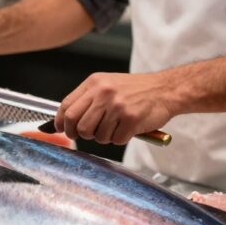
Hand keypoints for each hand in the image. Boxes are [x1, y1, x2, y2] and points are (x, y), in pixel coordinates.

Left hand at [55, 72, 175, 144]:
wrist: (165, 89)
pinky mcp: (131, 119)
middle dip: (80, 134)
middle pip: (78, 124)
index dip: (60, 122)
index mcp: (95, 83)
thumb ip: (88, 99)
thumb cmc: (137, 90)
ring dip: (105, 137)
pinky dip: (121, 138)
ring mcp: (117, 106)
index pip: (66, 106)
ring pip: (96, 136)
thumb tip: (66, 119)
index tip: (61, 130)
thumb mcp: (108, 85)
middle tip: (89, 134)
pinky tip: (128, 128)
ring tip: (116, 126)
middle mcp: (104, 93)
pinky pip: (116, 140)